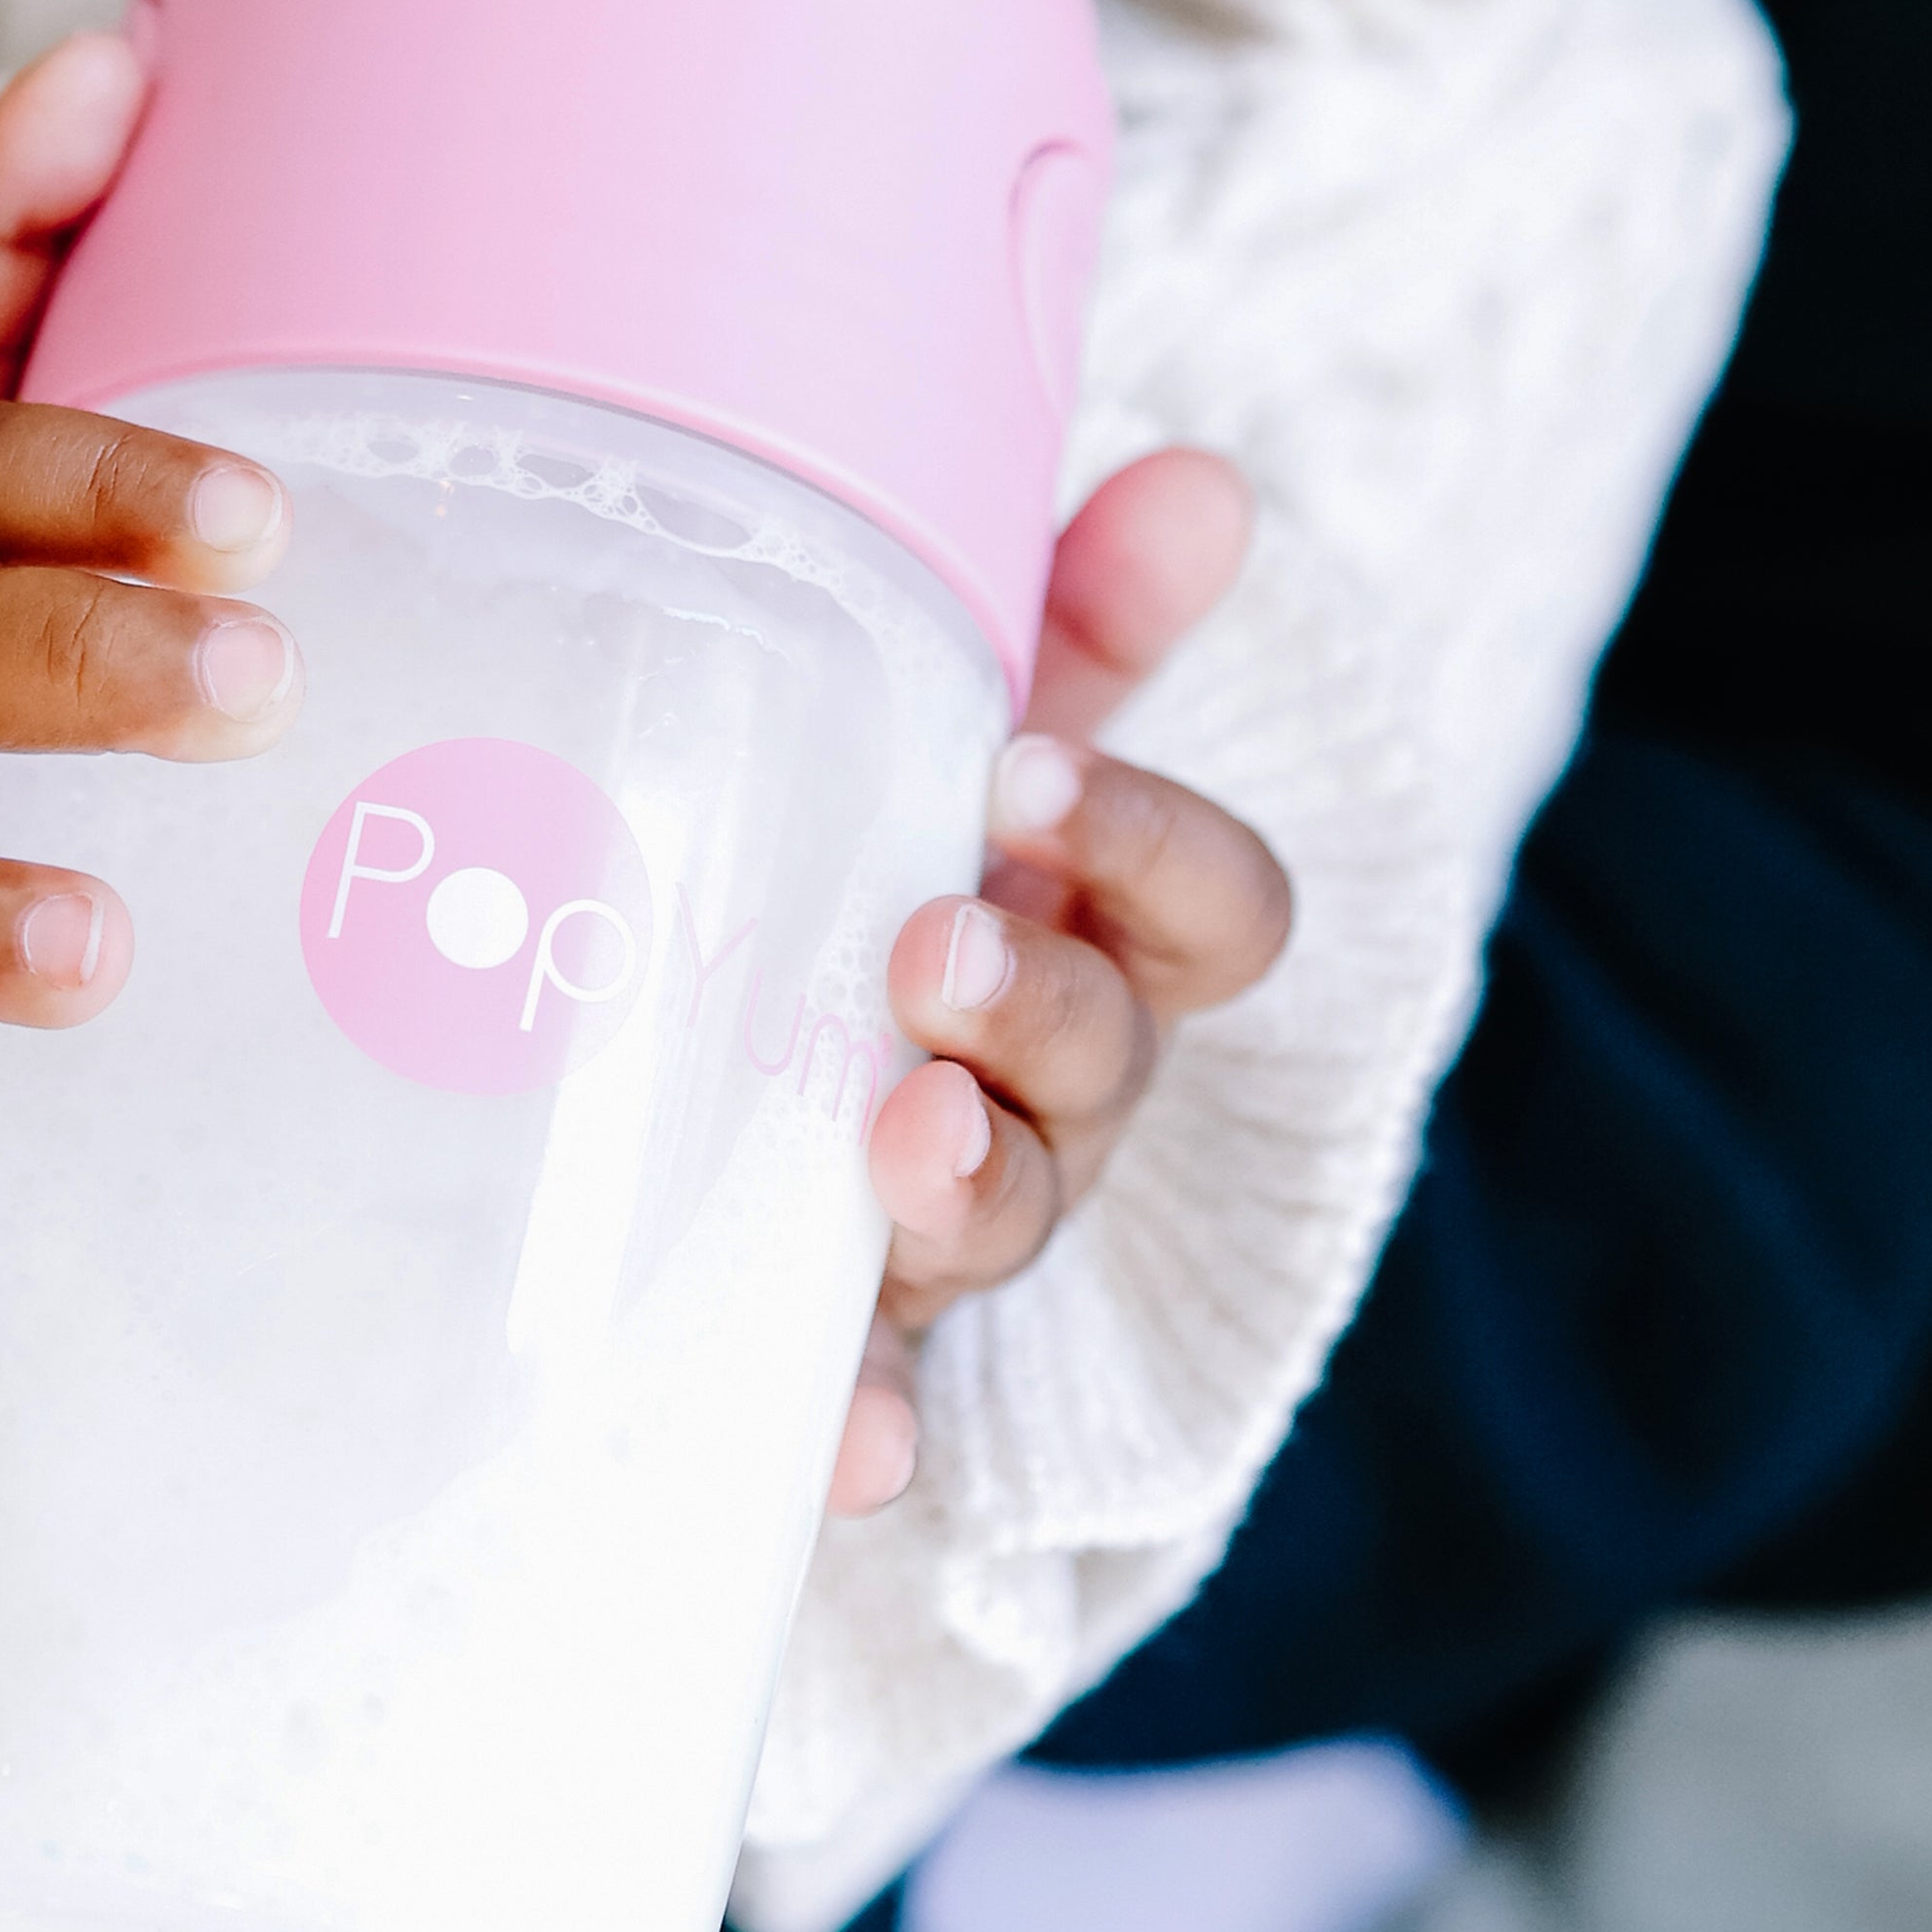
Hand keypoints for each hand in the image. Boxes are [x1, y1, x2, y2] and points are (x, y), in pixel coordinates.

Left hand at [830, 447, 1288, 1510]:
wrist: (718, 1005)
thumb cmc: (882, 838)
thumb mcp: (974, 721)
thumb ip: (1083, 615)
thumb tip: (1204, 482)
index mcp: (1100, 931)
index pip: (1213, 910)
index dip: (1150, 844)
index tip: (1030, 768)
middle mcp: (1054, 1085)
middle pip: (1108, 1068)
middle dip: (1037, 1008)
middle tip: (926, 947)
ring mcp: (953, 1218)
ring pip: (1005, 1218)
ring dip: (969, 1184)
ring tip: (900, 1138)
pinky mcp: (845, 1336)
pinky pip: (874, 1399)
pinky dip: (866, 1430)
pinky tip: (841, 1448)